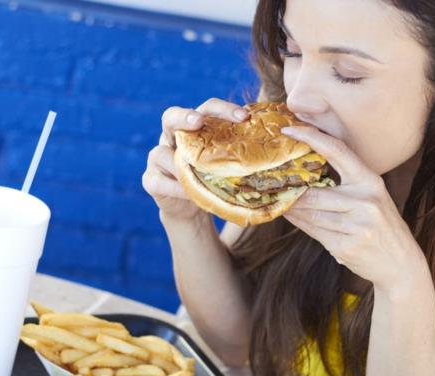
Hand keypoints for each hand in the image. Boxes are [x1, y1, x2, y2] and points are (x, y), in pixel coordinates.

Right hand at [142, 98, 248, 220]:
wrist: (192, 207)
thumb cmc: (215, 179)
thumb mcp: (228, 165)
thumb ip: (243, 152)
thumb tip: (283, 145)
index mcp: (195, 128)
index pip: (206, 109)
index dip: (222, 109)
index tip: (243, 116)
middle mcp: (172, 136)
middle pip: (171, 116)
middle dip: (184, 117)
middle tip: (197, 122)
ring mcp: (157, 157)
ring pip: (161, 153)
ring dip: (180, 163)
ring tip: (198, 173)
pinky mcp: (151, 181)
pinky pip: (159, 181)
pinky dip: (175, 188)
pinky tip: (189, 194)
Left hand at [281, 126, 426, 287]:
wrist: (401, 264)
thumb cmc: (381, 226)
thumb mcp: (371, 198)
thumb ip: (345, 184)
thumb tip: (304, 171)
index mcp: (371, 182)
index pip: (338, 151)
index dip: (311, 137)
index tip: (288, 129)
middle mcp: (366, 201)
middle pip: (314, 192)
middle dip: (291, 190)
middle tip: (270, 181)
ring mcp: (357, 226)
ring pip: (310, 214)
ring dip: (291, 209)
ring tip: (278, 200)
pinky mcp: (346, 247)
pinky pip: (314, 232)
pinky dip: (299, 223)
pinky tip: (290, 216)